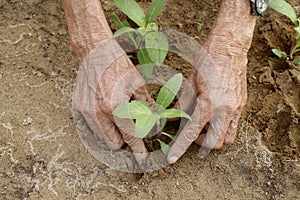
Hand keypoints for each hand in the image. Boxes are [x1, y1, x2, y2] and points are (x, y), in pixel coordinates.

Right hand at [62, 0, 151, 162]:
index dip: (137, 149)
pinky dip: (101, 124)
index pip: (129, 136)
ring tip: (117, 115)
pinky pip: (92, 126)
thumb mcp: (138, 84)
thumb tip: (154, 122)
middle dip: (123, 140)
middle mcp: (98, 113)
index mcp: (115, 107)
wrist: (94, 52)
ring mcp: (85, 111)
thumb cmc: (117, 65)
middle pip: (113, 143)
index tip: (141, 158)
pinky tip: (106, 109)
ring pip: (101, 137)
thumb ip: (146, 106)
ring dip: (112, 133)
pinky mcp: (79, 107)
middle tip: (130, 127)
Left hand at [167, 0, 256, 162]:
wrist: (229, 46)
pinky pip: (235, 126)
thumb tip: (174, 117)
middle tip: (192, 132)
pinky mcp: (242, 104)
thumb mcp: (189, 81)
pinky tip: (215, 117)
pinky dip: (224, 129)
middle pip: (214, 144)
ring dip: (214, 138)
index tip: (171, 159)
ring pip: (227, 139)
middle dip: (200, 143)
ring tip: (204, 126)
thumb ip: (182, 103)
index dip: (180, 149)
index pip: (191, 134)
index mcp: (208, 105)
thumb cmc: (207, 60)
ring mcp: (236, 108)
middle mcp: (225, 110)